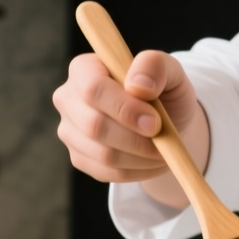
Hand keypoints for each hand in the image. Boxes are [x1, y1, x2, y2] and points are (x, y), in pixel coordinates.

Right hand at [52, 48, 209, 208]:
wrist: (162, 122)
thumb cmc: (163, 91)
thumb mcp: (170, 70)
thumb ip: (155, 66)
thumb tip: (139, 85)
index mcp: (84, 68)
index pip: (93, 89)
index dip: (124, 109)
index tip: (154, 122)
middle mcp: (68, 98)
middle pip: (94, 126)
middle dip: (136, 139)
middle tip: (163, 139)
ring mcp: (69, 130)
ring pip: (102, 154)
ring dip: (140, 158)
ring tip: (164, 151)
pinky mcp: (78, 157)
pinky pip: (106, 173)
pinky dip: (136, 172)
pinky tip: (152, 162)